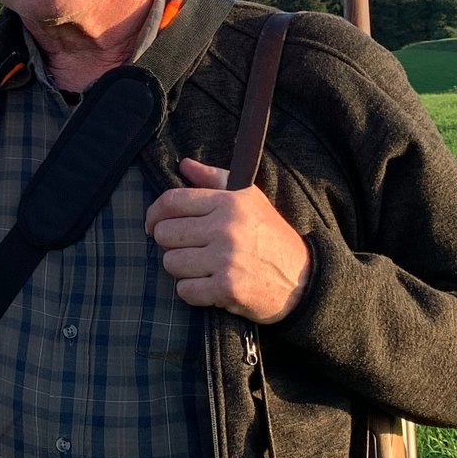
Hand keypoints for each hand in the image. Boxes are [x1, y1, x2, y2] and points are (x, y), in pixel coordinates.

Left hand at [145, 158, 311, 323]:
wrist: (303, 278)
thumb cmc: (270, 236)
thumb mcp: (249, 199)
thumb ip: (214, 179)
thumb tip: (184, 165)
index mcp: (228, 203)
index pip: (171, 201)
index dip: (154, 214)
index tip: (153, 225)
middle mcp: (226, 228)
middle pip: (165, 234)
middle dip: (171, 244)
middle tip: (189, 249)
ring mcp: (226, 259)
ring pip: (171, 263)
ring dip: (182, 270)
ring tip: (203, 268)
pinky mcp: (227, 288)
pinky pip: (185, 290)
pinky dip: (193, 292)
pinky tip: (209, 287)